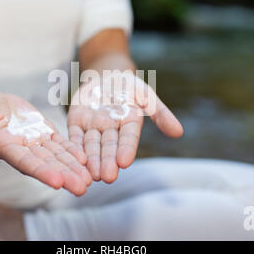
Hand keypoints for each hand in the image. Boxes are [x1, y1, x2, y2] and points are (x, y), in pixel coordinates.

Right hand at [0, 91, 91, 195]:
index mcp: (6, 148)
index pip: (25, 162)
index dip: (41, 171)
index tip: (57, 182)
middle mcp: (23, 149)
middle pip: (46, 164)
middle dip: (65, 175)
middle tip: (82, 188)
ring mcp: (35, 141)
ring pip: (57, 156)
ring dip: (73, 167)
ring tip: (89, 180)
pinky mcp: (43, 132)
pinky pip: (59, 142)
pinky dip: (72, 150)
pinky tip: (85, 159)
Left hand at [67, 73, 182, 182]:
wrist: (105, 76)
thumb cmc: (130, 87)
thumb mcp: (147, 96)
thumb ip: (161, 114)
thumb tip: (178, 133)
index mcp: (129, 123)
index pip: (128, 138)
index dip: (126, 149)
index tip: (124, 162)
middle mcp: (111, 129)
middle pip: (109, 147)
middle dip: (107, 162)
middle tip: (107, 177)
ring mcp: (93, 127)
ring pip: (91, 145)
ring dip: (91, 160)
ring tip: (92, 175)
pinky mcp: (76, 122)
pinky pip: (75, 136)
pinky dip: (74, 147)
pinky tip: (74, 159)